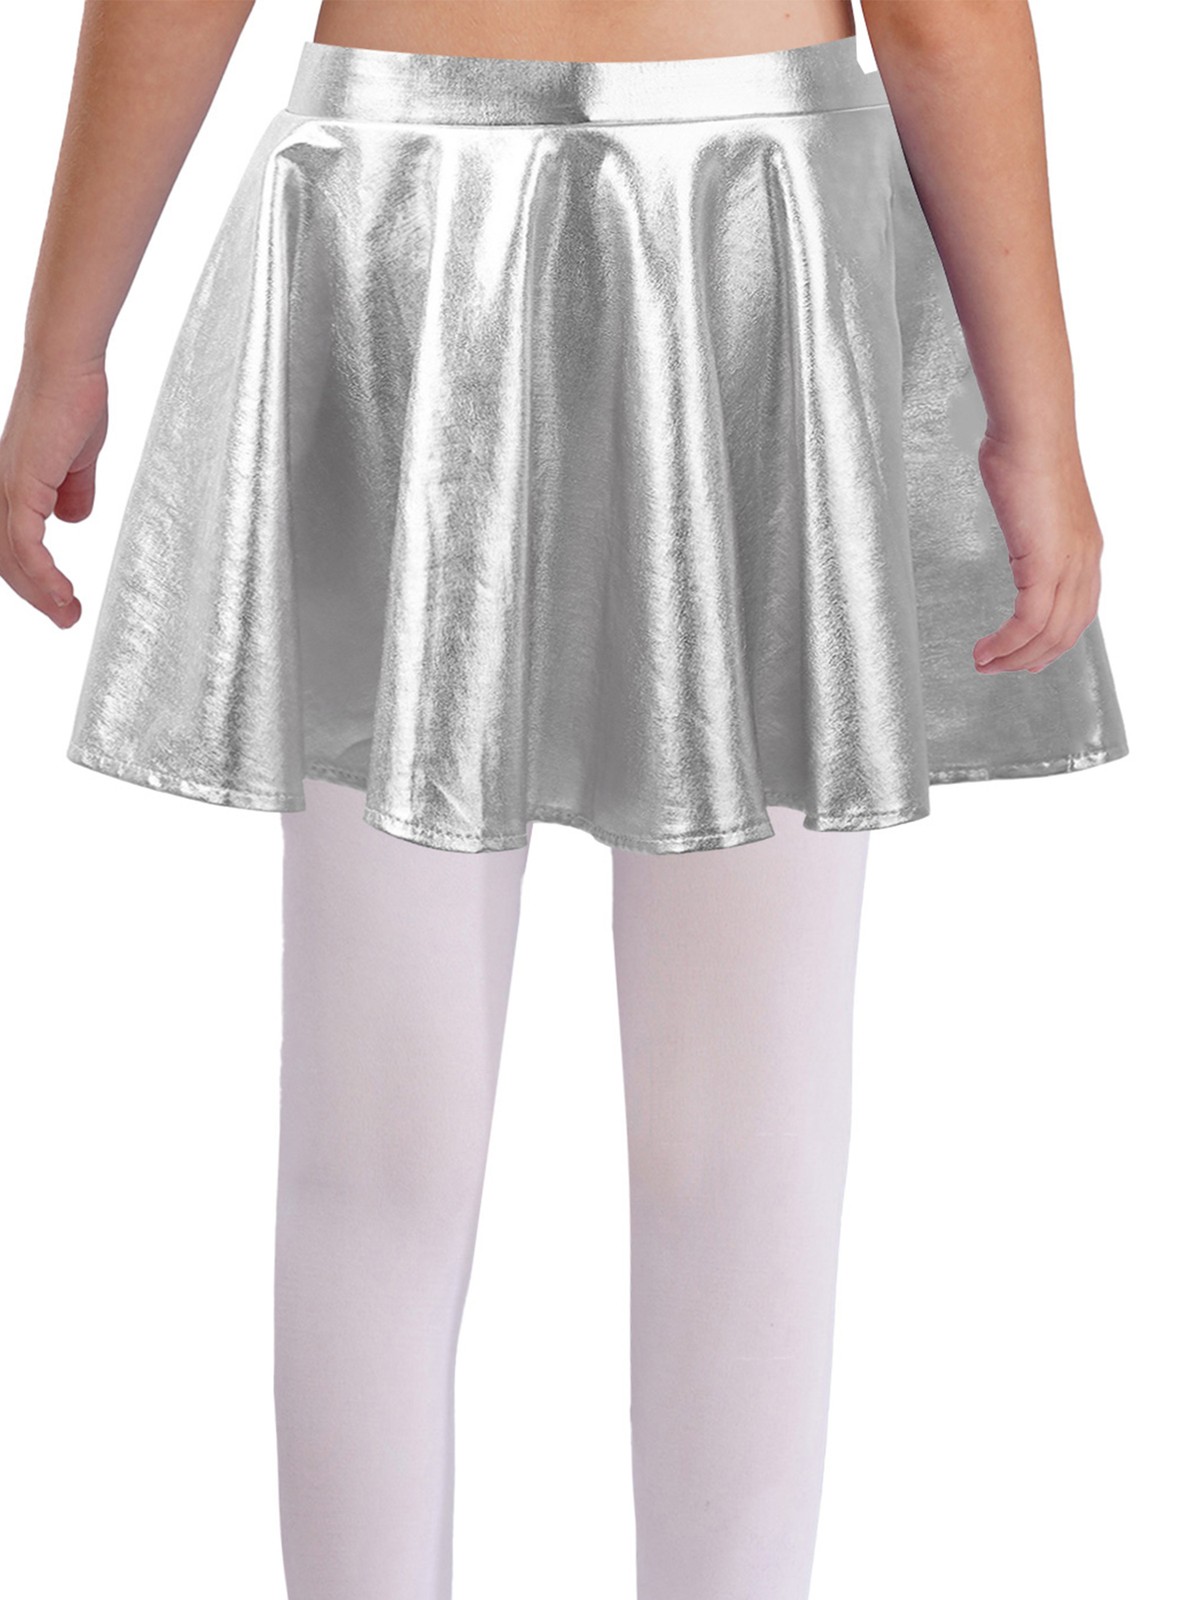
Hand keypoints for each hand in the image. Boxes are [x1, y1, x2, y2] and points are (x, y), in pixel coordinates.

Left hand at [0, 355, 107, 628]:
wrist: (67, 367)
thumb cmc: (73, 400)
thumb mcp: (78, 459)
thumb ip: (74, 490)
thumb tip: (73, 519)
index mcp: (12, 486)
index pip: (13, 546)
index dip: (34, 578)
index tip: (64, 600)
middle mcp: (0, 490)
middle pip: (7, 561)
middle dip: (37, 596)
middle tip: (68, 618)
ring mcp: (6, 489)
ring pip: (12, 560)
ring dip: (42, 594)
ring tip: (69, 614)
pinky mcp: (21, 487)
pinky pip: (26, 546)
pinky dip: (43, 576)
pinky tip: (63, 593)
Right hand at [972, 427, 1103, 674]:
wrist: (1030, 430)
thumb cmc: (1024, 451)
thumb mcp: (1032, 502)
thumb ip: (1033, 530)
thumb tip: (1020, 542)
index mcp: (1085, 548)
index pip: (1077, 612)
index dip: (1052, 642)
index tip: (1023, 655)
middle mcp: (1085, 560)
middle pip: (1066, 632)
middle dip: (1031, 659)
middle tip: (997, 668)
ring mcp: (1069, 564)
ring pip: (1049, 633)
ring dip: (1014, 657)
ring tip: (985, 664)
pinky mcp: (1045, 563)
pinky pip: (1029, 620)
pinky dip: (1007, 643)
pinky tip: (985, 649)